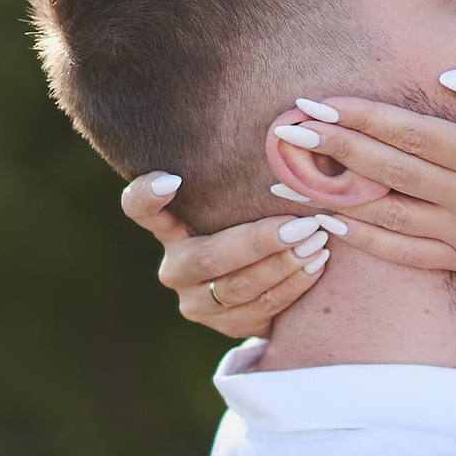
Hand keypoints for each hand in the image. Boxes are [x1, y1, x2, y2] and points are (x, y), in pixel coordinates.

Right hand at [119, 173, 340, 339]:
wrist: (272, 281)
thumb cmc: (257, 220)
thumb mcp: (243, 202)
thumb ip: (243, 182)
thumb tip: (290, 129)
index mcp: (170, 229)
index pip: (138, 209)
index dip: (147, 197)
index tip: (173, 179)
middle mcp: (175, 267)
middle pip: (207, 258)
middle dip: (259, 242)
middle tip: (303, 224)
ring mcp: (196, 302)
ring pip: (238, 287)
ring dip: (283, 264)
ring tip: (318, 241)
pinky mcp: (225, 327)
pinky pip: (261, 309)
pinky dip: (293, 286)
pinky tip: (316, 265)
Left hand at [270, 71, 455, 280]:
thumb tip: (452, 76)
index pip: (417, 135)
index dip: (365, 118)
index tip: (320, 101)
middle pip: (391, 171)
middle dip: (334, 149)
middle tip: (285, 128)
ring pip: (388, 215)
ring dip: (333, 196)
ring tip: (284, 176)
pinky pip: (404, 253)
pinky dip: (363, 240)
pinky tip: (328, 222)